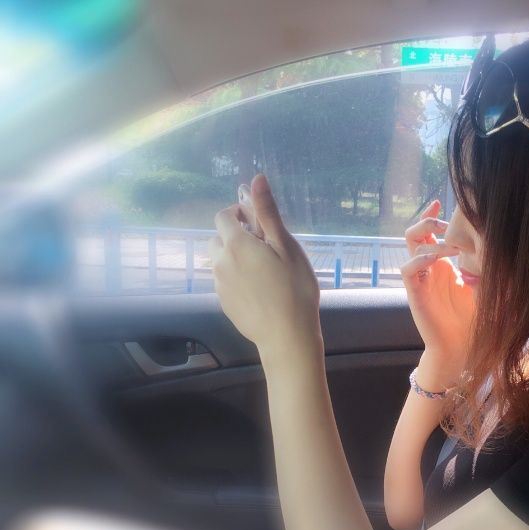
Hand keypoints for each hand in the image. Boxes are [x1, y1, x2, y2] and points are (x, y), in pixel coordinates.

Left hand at [209, 174, 321, 359]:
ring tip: (262, 270)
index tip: (260, 225)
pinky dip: (236, 277)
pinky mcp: (224, 302)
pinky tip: (259, 289)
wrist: (287, 336)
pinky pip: (225, 280)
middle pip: (219, 237)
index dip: (240, 214)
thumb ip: (267, 213)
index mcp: (236, 244)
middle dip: (237, 236)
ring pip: (220, 260)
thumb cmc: (295, 290)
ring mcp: (220, 285)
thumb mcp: (286, 246)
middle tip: (266, 248)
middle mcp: (221, 262)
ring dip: (235, 257)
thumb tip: (256, 179)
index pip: (223, 216)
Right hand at [401, 199, 475, 366]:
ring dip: (427, 234)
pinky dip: (422, 258)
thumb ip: (487, 265)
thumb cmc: (473, 320)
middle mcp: (428, 268)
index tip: (446, 202)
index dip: (434, 215)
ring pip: (410, 244)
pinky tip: (439, 257)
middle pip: (416, 231)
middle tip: (446, 221)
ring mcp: (420, 279)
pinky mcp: (415, 294)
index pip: (431, 232)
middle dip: (429, 220)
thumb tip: (504, 242)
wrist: (460, 349)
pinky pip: (409, 269)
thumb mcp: (485, 286)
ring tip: (447, 238)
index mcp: (442, 265)